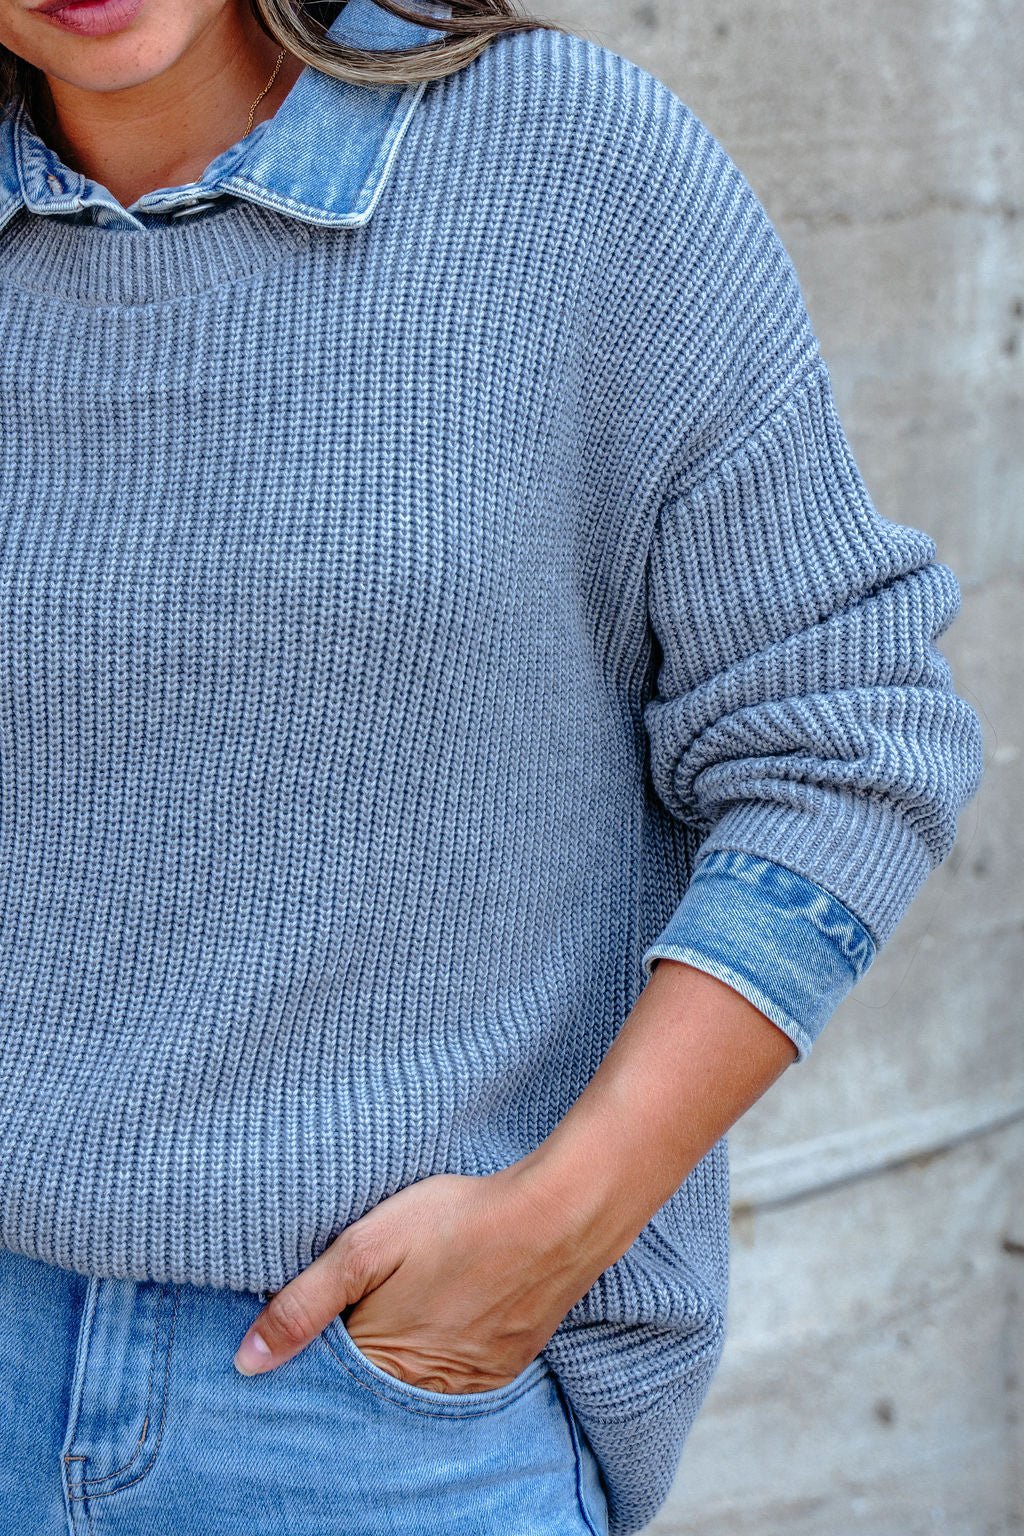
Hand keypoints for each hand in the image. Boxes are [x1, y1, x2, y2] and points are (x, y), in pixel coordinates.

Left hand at [232, 1163, 599, 1387]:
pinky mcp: (506, 1365)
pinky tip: (446, 1312)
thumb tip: (246, 1363)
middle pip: (374, 1386)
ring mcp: (470, 1381)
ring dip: (403, 1356)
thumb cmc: (456, 1221)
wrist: (556, 1216)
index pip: (330, 1378)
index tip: (319, 1319)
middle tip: (368, 1303)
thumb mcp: (365, 1247)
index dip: (316, 1350)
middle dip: (359, 1357)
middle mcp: (425, 1388)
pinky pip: (458, 1377)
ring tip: (408, 1305)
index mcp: (382, 1362)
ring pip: (416, 1383)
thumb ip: (303, 1304)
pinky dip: (443, 1353)